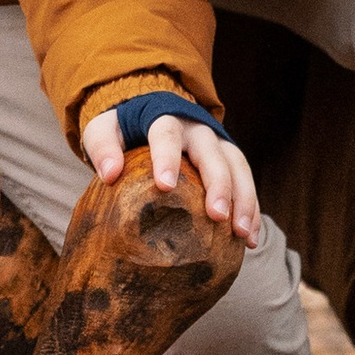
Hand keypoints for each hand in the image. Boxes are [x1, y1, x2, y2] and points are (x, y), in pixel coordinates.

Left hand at [79, 111, 260, 245]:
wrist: (150, 115)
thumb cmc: (124, 129)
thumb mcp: (104, 130)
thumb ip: (103, 147)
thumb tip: (110, 174)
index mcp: (166, 119)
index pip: (167, 135)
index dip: (167, 158)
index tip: (164, 186)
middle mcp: (198, 131)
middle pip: (212, 154)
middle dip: (218, 184)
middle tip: (216, 216)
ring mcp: (218, 146)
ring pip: (238, 168)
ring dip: (243, 200)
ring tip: (240, 233)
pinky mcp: (230, 162)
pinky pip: (247, 185)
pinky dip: (251, 211)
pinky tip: (249, 239)